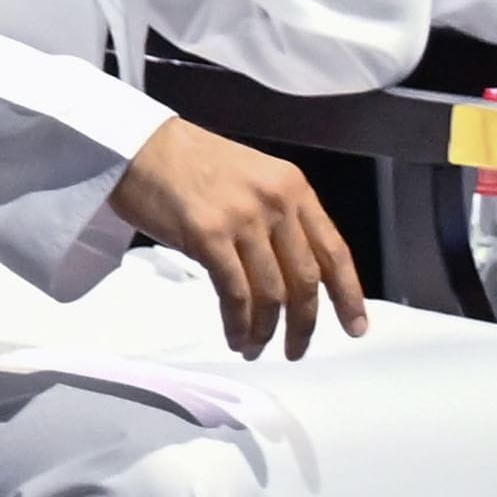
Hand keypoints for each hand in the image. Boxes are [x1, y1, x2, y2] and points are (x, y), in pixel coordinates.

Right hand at [108, 115, 365, 356]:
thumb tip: (292, 275)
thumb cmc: (192, 163)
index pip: (333, 250)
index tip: (355, 328)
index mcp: (294, 187)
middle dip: (304, 325)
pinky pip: (235, 294)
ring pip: (271, 294)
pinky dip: (238, 324)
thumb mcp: (253, 179)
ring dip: (265, 330)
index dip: (349, 295)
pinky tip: (235, 337)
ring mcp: (243, 218)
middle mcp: (276, 202)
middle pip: (305, 280)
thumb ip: (278, 218)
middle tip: (295, 351)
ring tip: (254, 348)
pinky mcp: (208, 235)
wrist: (140, 144)